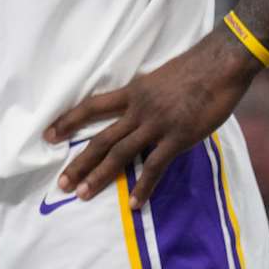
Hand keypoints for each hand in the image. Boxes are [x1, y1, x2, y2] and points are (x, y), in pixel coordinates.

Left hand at [44, 27, 261, 208]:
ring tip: (82, 194)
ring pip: (120, 153)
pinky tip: (134, 203)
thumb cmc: (193, 69)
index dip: (68, 121)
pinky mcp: (178, 138)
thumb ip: (143, 97)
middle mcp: (137, 110)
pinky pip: (155, 165)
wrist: (219, 65)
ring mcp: (156, 125)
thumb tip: (135, 111)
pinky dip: (144, 186)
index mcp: (131, 93)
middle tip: (61, 183)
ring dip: (100, 176)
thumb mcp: (156, 79)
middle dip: (79, 162)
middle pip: (100, 138)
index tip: (48, 135)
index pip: (91, 107)